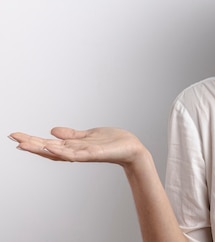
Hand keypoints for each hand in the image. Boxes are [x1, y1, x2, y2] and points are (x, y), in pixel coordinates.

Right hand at [9, 127, 145, 166]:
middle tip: (14, 138)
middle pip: (49, 149)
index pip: (48, 144)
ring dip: (42, 148)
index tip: (16, 136)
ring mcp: (83, 154)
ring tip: (26, 143)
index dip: (32, 141)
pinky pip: (76, 154)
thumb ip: (71, 135)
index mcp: (73, 146)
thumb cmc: (112, 142)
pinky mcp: (93, 154)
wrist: (131, 149)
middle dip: (31, 144)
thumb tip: (52, 131)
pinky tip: (52, 146)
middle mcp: (75, 152)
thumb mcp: (88, 135)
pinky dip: (63, 151)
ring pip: (58, 152)